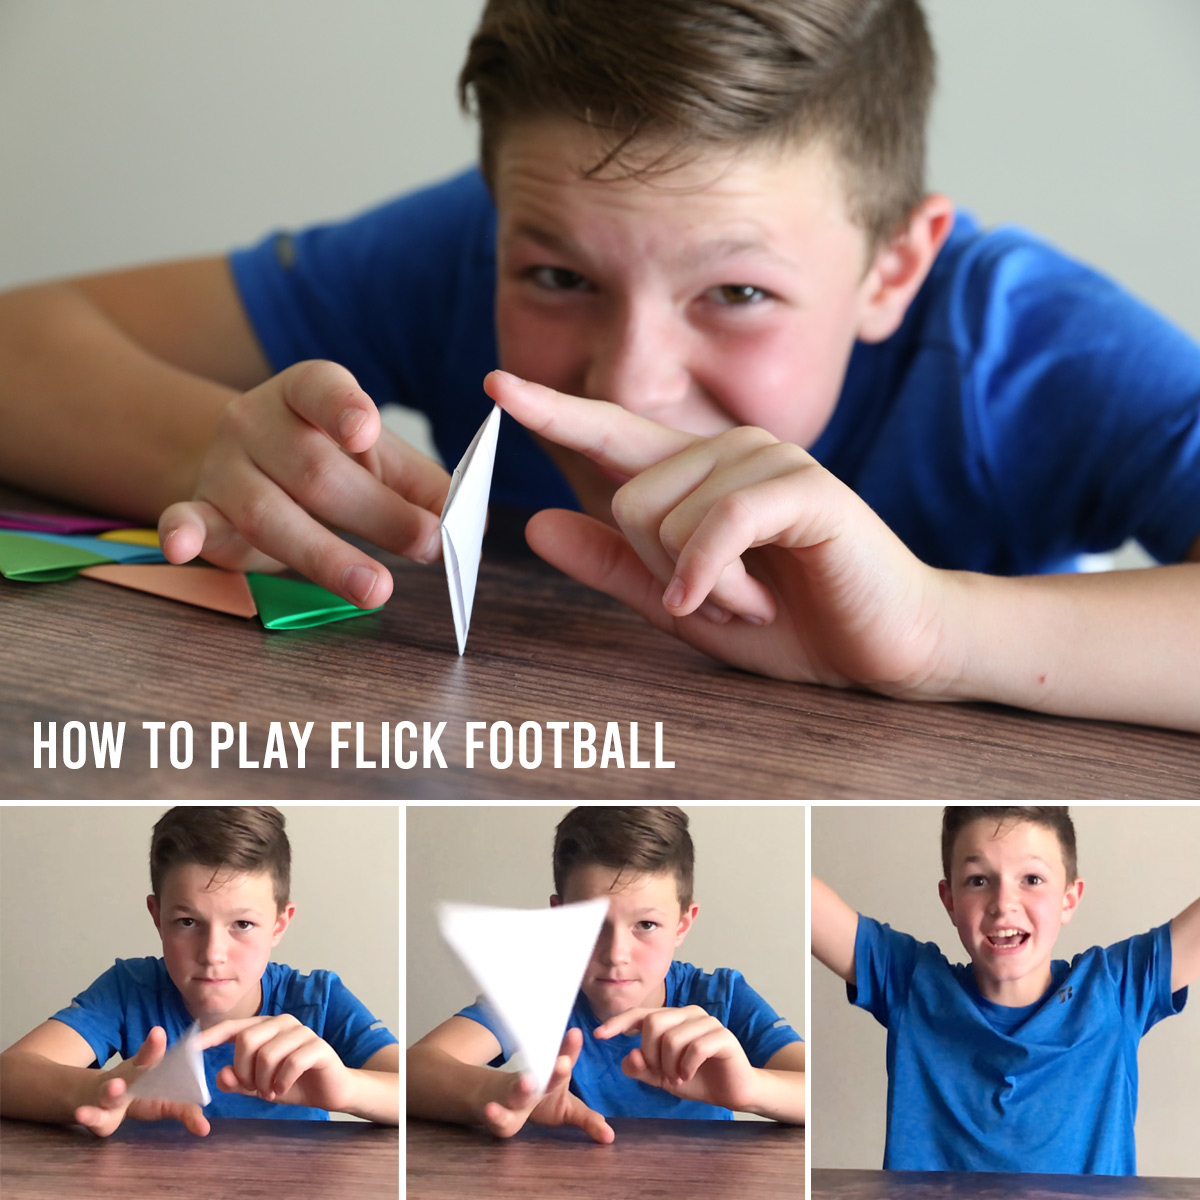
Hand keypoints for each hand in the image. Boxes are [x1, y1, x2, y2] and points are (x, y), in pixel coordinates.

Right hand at [73, 1026, 210, 1137]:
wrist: (101, 1102)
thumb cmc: (142, 1097)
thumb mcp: (165, 1102)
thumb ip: (185, 1111)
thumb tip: (206, 1129)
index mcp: (146, 1070)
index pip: (152, 1055)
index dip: (154, 1045)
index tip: (158, 1031)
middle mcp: (128, 1078)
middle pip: (136, 1067)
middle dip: (146, 1056)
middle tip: (152, 1044)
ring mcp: (110, 1095)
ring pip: (110, 1091)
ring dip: (113, 1088)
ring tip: (116, 1086)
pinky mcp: (98, 1116)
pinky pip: (93, 1117)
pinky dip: (88, 1115)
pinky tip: (82, 1113)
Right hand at [159, 360, 450, 607]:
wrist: (248, 463)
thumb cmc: (329, 459)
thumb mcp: (378, 460)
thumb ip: (424, 485)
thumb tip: (470, 524)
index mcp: (306, 392)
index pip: (320, 386)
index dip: (343, 407)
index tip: (366, 431)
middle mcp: (256, 420)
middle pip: (314, 469)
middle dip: (378, 513)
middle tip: (430, 545)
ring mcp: (224, 466)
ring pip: (270, 512)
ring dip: (327, 555)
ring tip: (378, 589)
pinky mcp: (200, 509)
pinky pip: (185, 519)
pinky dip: (183, 534)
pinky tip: (183, 548)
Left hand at [197, 1014, 351, 1112]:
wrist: (331, 1089)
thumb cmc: (291, 1083)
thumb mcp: (258, 1086)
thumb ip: (238, 1081)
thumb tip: (221, 1074)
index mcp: (265, 1027)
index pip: (232, 1028)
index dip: (209, 1037)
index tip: (187, 1050)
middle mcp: (282, 1023)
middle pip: (246, 1040)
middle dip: (243, 1071)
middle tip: (252, 1089)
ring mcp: (301, 1032)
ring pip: (267, 1054)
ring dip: (263, 1081)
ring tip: (270, 1091)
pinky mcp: (318, 1046)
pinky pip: (291, 1063)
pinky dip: (282, 1082)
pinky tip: (283, 1089)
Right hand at [480, 1027, 613, 1143]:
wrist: (499, 1099)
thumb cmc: (541, 1101)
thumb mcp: (567, 1108)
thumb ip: (587, 1119)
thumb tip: (610, 1137)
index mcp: (553, 1076)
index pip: (563, 1057)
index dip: (570, 1047)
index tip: (576, 1033)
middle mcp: (535, 1080)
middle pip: (545, 1075)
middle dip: (555, 1070)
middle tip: (565, 1062)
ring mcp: (515, 1094)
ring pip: (519, 1089)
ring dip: (523, 1086)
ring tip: (528, 1080)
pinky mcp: (500, 1114)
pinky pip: (497, 1114)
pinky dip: (494, 1113)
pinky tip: (490, 1109)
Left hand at [485, 370, 957, 697]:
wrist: (888, 644)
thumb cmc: (795, 621)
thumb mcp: (683, 604)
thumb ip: (615, 566)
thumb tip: (536, 523)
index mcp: (698, 476)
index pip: (613, 434)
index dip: (555, 411)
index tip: (498, 383)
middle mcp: (729, 450)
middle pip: (627, 498)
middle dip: (664, 571)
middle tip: (726, 598)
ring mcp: (769, 460)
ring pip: (666, 514)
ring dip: (702, 584)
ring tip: (758, 597)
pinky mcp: (804, 487)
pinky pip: (719, 523)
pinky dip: (713, 576)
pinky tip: (745, 604)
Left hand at [594, 1005, 758, 1111]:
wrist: (734, 1091)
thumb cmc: (697, 1079)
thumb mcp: (662, 1078)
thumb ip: (643, 1068)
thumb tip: (627, 1056)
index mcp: (671, 1019)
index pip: (639, 1014)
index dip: (618, 1023)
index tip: (598, 1035)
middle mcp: (688, 1013)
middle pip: (653, 1024)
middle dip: (651, 1055)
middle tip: (662, 1075)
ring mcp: (706, 1021)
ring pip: (672, 1037)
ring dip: (670, 1066)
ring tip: (677, 1079)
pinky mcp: (722, 1035)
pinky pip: (695, 1046)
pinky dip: (687, 1066)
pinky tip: (688, 1076)